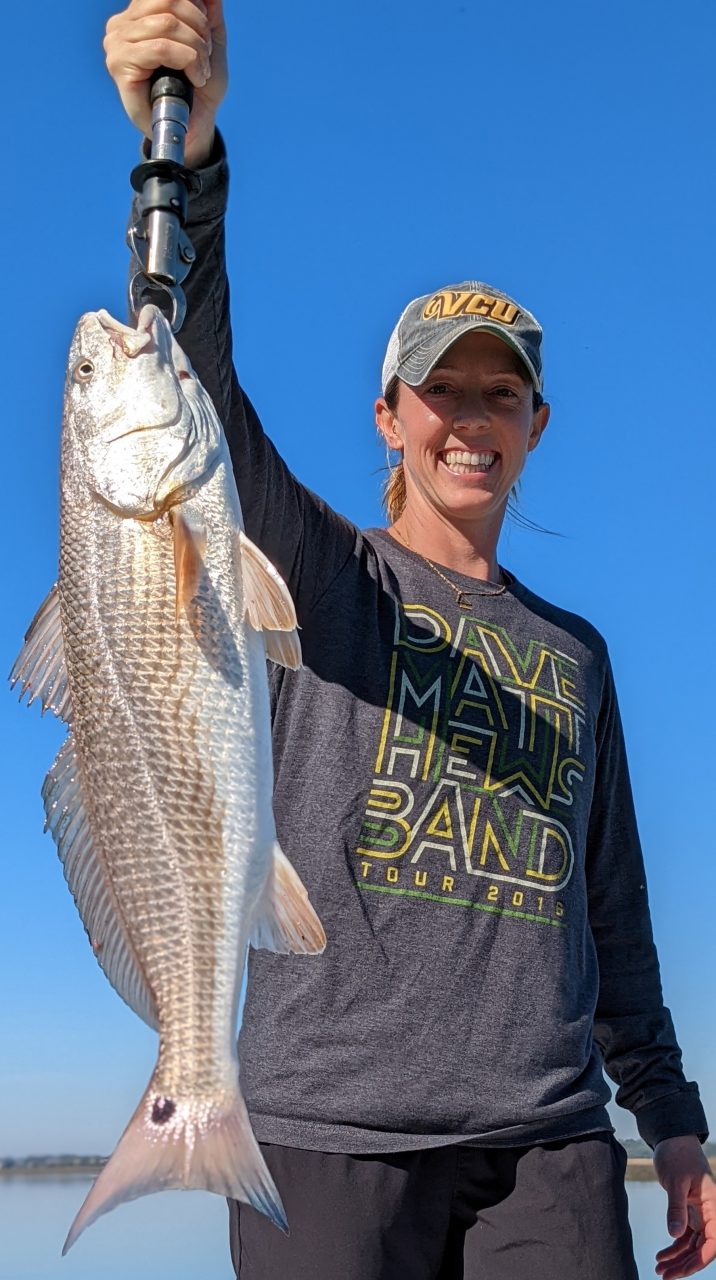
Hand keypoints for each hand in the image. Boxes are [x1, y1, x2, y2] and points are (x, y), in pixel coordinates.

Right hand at [104, 0, 227, 166]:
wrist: (193, 126)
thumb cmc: (198, 87)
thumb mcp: (210, 40)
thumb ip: (208, 12)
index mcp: (138, 13)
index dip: (195, 6)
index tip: (207, 33)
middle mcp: (122, 24)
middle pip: (169, 1)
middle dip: (199, 27)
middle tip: (207, 54)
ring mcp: (117, 43)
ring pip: (167, 24)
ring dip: (196, 48)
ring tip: (202, 69)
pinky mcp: (119, 64)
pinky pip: (160, 47)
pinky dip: (188, 61)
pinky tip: (196, 78)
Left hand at [654, 1135, 715, 1277]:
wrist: (672, 1140)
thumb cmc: (677, 1155)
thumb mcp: (676, 1181)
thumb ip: (676, 1208)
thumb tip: (674, 1235)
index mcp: (714, 1207)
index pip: (713, 1242)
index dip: (700, 1260)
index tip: (683, 1271)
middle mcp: (711, 1214)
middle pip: (702, 1248)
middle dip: (685, 1265)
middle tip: (665, 1276)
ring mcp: (701, 1214)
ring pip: (693, 1245)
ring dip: (678, 1259)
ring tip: (659, 1269)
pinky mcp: (690, 1212)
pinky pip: (685, 1236)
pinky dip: (674, 1247)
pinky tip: (661, 1256)